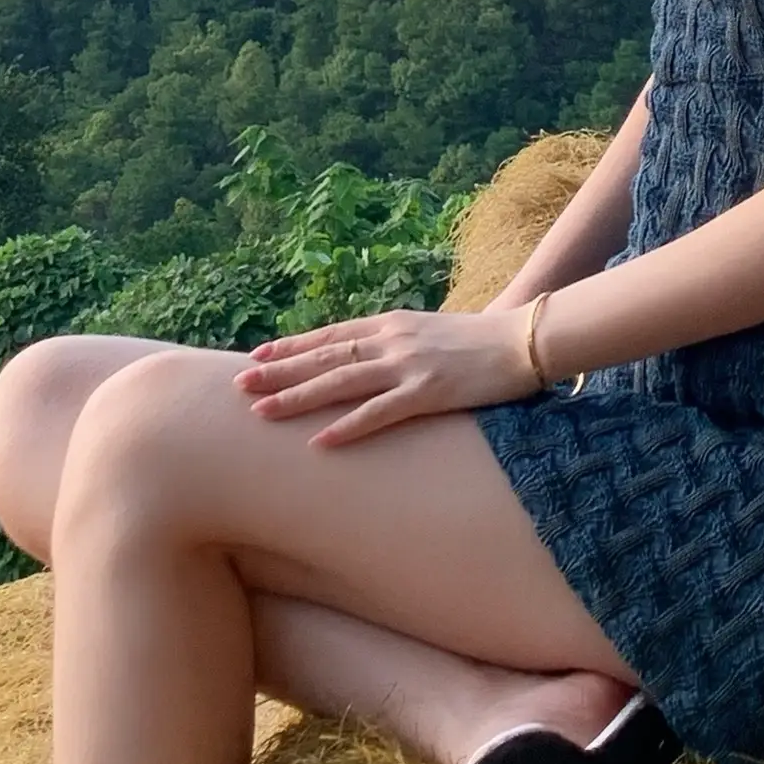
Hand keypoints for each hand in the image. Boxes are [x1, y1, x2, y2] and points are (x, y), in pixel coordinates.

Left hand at [233, 303, 535, 447]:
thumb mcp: (430, 332)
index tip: (257, 355)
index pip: (330, 334)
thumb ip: (399, 343)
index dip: (292, 347)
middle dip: (280, 371)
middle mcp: (392, 340)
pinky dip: (347, 426)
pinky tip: (320, 441)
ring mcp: (408, 365)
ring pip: (341, 381)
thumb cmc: (481, 340)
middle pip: (325, 356)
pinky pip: (380, 413)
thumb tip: (372, 357)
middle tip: (239, 384)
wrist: (524, 338)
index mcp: (392, 323)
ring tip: (262, 412)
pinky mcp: (429, 391)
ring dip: (298, 397)